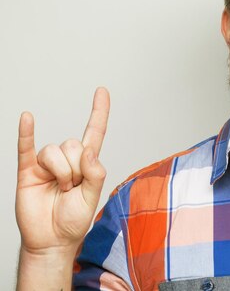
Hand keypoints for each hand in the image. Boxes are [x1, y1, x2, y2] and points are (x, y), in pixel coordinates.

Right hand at [15, 87, 109, 253]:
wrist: (51, 240)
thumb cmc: (73, 219)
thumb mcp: (93, 198)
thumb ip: (96, 173)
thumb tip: (88, 149)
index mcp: (87, 163)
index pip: (95, 131)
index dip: (99, 111)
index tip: (102, 91)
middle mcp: (67, 159)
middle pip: (73, 144)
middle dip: (75, 168)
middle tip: (71, 188)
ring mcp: (46, 164)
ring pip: (54, 150)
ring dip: (60, 172)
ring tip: (59, 189)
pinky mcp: (28, 171)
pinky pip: (25, 147)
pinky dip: (26, 132)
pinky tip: (27, 118)